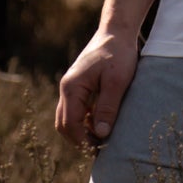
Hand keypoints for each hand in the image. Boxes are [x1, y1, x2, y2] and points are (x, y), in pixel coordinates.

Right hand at [54, 29, 139, 147]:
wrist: (117, 31)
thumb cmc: (118, 54)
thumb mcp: (117, 82)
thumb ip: (107, 108)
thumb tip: (100, 134)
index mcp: (72, 88)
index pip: (70, 124)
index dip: (83, 140)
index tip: (100, 151)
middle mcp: (67, 88)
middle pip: (64, 124)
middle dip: (79, 139)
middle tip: (100, 150)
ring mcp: (71, 86)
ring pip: (68, 117)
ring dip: (81, 130)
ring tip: (102, 141)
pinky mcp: (79, 85)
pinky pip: (76, 109)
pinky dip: (84, 120)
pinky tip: (101, 124)